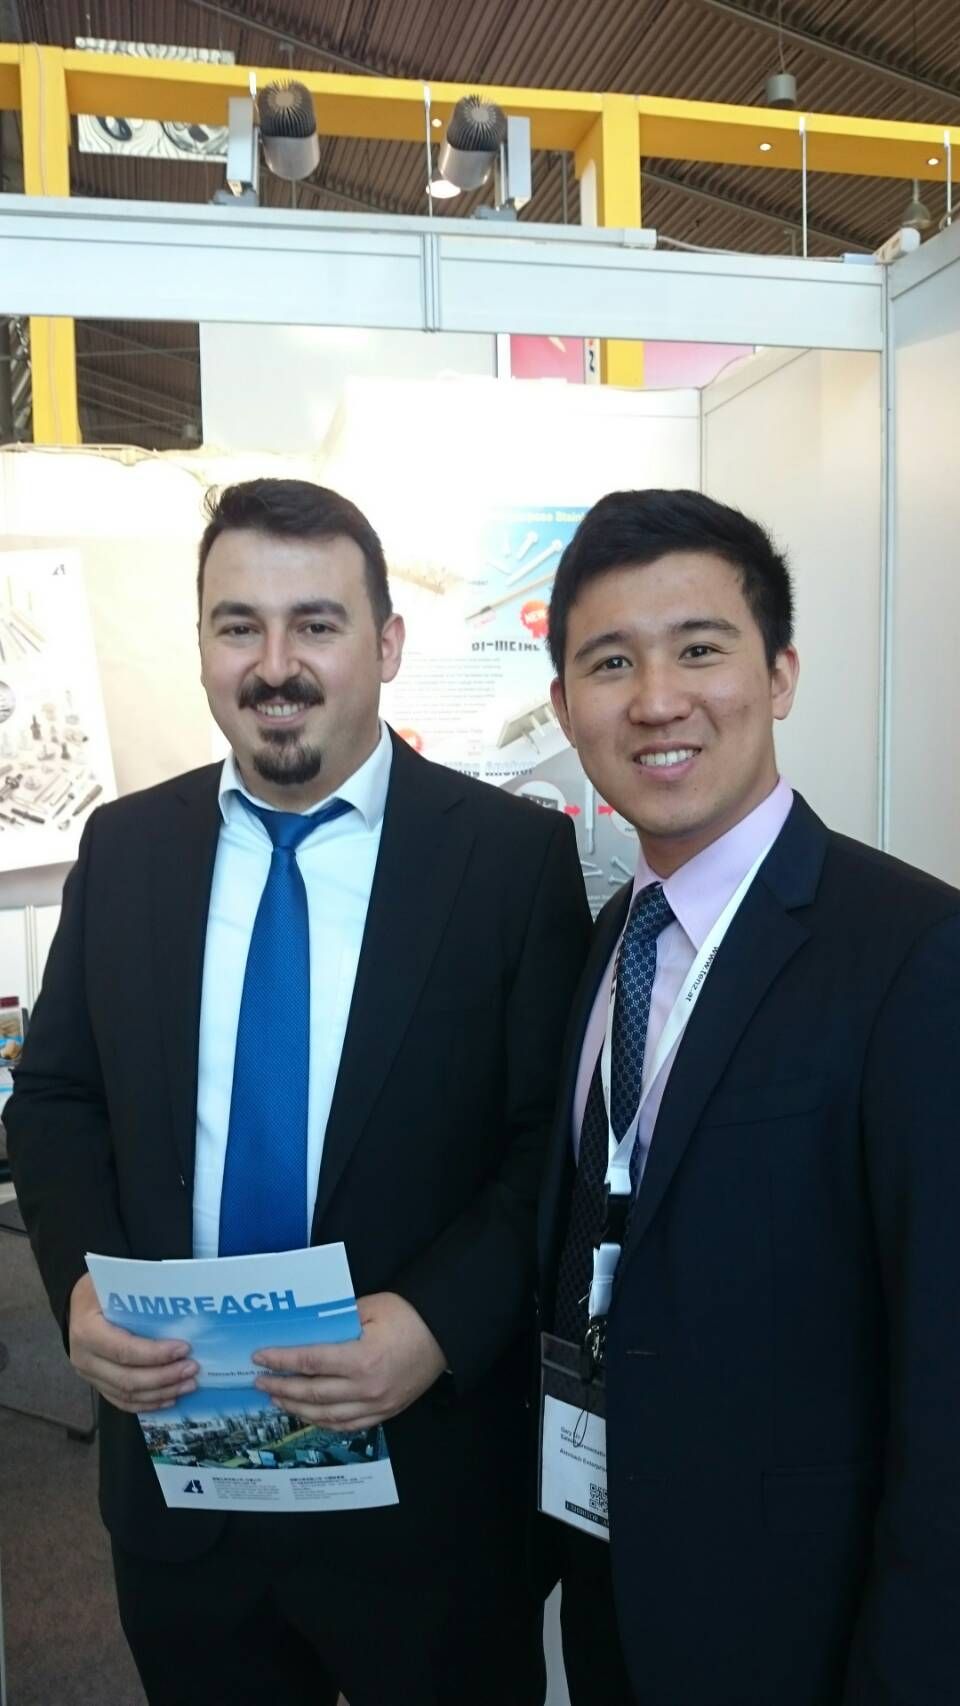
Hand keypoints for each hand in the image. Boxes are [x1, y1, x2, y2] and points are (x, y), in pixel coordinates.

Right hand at [68, 1272, 197, 1413]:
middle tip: (192, 1369)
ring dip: (161, 1392)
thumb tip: (179, 1302)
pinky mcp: (96, 1384)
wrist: (78, 1304)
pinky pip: (122, 1401)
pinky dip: (147, 1403)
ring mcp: (89, 1375)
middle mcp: (84, 1358)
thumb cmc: (101, 1290)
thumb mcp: (115, 1282)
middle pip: (127, 1378)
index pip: (124, 1350)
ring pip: (127, 1394)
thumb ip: (141, 1293)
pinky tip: (169, 1398)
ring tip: (188, 1385)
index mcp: (87, 1331)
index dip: (155, 1354)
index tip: (184, 1349)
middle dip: (164, 1377)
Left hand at [253, 1291, 446, 1432]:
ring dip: (296, 1408)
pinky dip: (323, 1422)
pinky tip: (308, 1414)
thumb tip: (306, 1329)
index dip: (281, 1361)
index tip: (259, 1357)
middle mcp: (366, 1388)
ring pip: (326, 1415)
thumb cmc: (408, 1315)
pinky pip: (346, 1425)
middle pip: (312, 1393)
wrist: (444, 1334)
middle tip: (259, 1382)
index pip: (310, 1362)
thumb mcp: (370, 1307)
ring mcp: (376, 1405)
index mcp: (361, 1358)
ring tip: (277, 1398)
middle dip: (281, 1387)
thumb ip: (337, 1320)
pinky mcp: (384, 1413)